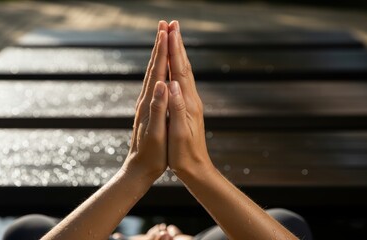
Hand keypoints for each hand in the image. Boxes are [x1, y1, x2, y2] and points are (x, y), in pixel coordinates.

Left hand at [122, 21, 168, 180]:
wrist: (138, 167)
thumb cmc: (152, 154)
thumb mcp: (156, 133)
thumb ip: (158, 108)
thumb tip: (162, 84)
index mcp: (150, 102)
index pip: (158, 71)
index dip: (163, 50)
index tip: (167, 30)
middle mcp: (146, 99)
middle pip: (153, 66)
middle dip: (160, 45)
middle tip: (165, 24)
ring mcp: (145, 103)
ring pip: (152, 73)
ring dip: (158, 54)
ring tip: (162, 39)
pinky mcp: (147, 108)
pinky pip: (154, 82)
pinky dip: (158, 69)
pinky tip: (160, 68)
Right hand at [166, 20, 213, 178]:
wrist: (196, 167)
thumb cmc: (184, 154)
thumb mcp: (178, 132)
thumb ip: (175, 108)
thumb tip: (171, 84)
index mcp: (187, 103)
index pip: (179, 70)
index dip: (173, 50)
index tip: (169, 30)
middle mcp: (191, 98)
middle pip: (183, 66)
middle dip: (177, 44)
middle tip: (172, 24)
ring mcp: (191, 102)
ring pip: (184, 71)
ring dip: (179, 52)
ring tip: (174, 37)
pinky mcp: (188, 107)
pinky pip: (183, 81)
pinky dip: (178, 67)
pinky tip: (175, 66)